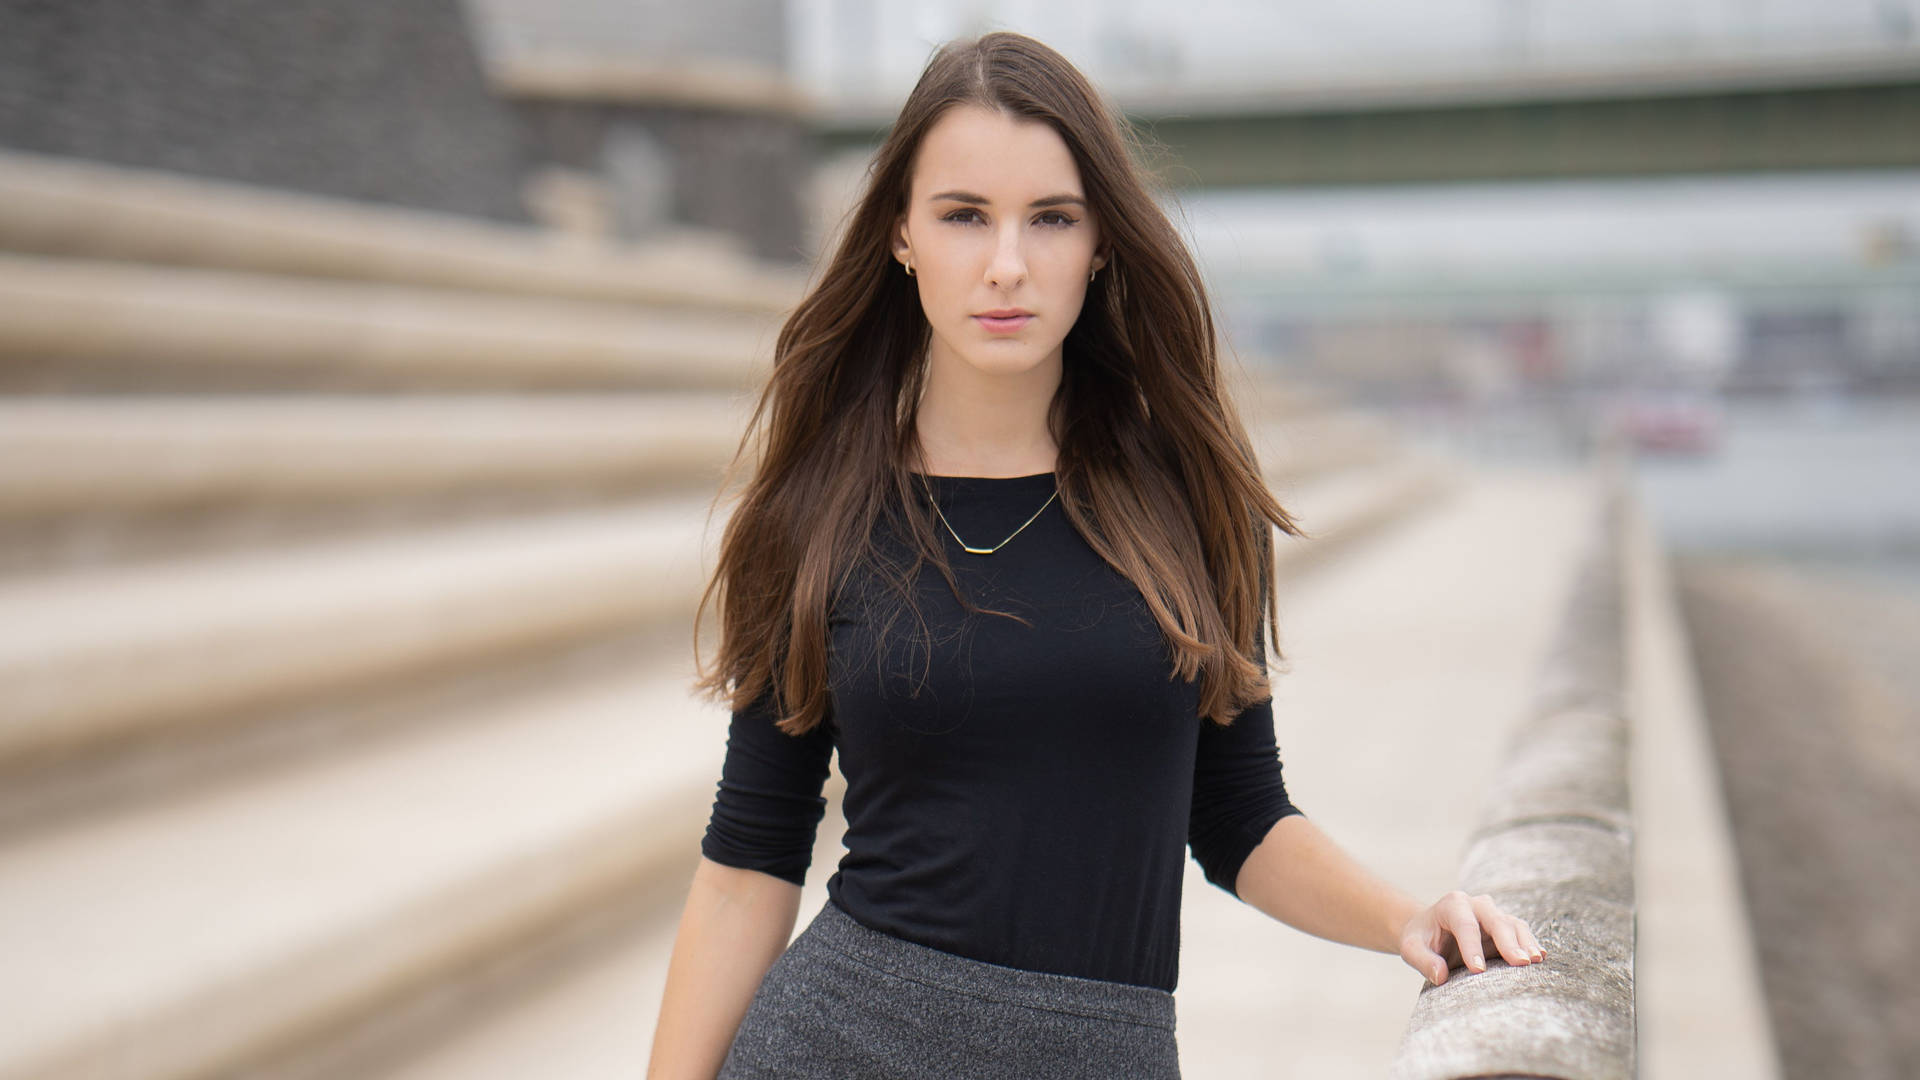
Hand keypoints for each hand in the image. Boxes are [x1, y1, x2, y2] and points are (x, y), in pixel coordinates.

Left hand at [1398, 890, 1545, 984]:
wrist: (1430, 931)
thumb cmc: (1421, 939)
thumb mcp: (1411, 948)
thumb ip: (1423, 960)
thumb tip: (1440, 975)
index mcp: (1452, 904)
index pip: (1465, 925)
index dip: (1472, 947)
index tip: (1478, 970)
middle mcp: (1476, 905)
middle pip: (1496, 920)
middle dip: (1508, 942)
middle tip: (1520, 963)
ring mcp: (1494, 915)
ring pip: (1513, 924)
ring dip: (1525, 942)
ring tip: (1534, 960)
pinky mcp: (1505, 928)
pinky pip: (1521, 933)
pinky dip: (1530, 944)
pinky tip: (1540, 956)